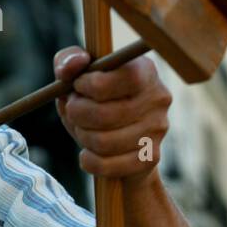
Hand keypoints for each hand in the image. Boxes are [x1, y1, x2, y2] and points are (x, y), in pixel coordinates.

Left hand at [53, 46, 170, 185]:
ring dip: (82, 136)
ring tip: (82, 129)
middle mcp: (158, 98)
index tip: (78, 86)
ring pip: (103, 142)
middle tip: (74, 110)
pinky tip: (87, 152)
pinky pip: (108, 165)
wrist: (115, 138)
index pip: (124, 77)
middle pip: (105, 114)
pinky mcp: (150, 157)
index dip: (91, 84)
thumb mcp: (77, 75)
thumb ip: (68, 61)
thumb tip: (74, 64)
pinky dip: (88, 160)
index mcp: (144, 70)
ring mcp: (157, 130)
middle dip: (77, 113)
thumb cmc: (93, 98)